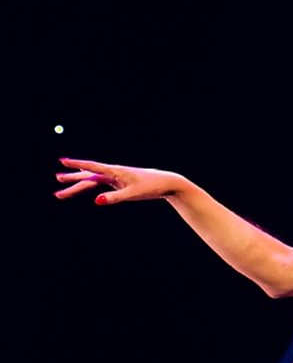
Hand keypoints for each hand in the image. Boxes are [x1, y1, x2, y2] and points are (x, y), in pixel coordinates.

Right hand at [55, 158, 184, 205]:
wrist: (165, 183)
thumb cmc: (151, 187)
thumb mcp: (132, 194)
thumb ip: (114, 198)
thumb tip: (96, 201)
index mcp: (115, 171)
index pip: (92, 167)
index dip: (77, 164)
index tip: (63, 161)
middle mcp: (113, 172)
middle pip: (88, 176)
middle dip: (73, 179)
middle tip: (57, 179)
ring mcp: (115, 177)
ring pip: (92, 180)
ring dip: (78, 185)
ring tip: (61, 190)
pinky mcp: (119, 182)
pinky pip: (100, 183)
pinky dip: (90, 185)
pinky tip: (83, 184)